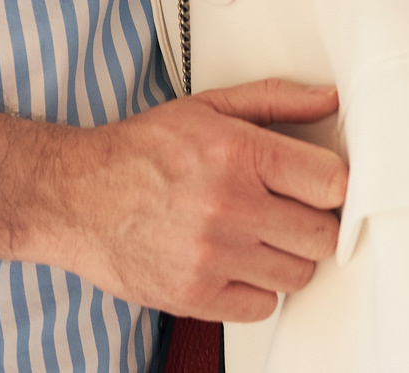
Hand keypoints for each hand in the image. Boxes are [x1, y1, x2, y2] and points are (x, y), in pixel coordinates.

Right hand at [33, 79, 347, 321]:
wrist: (75, 196)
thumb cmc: (139, 152)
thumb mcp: (208, 108)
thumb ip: (274, 101)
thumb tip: (326, 100)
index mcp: (237, 152)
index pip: (331, 183)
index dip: (334, 186)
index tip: (322, 187)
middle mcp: (228, 206)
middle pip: (321, 236)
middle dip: (312, 223)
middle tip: (288, 212)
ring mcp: (213, 256)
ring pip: (298, 275)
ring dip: (285, 258)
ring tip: (257, 235)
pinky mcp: (196, 296)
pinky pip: (262, 307)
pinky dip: (255, 290)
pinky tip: (235, 263)